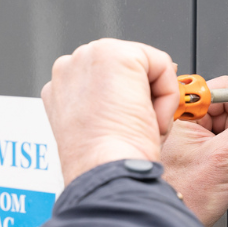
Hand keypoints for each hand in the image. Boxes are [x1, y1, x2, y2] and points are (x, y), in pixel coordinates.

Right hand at [41, 39, 180, 183]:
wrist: (104, 171)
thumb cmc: (103, 163)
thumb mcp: (103, 129)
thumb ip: (112, 103)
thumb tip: (146, 89)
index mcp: (60, 88)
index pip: (107, 80)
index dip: (127, 102)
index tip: (129, 125)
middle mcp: (69, 68)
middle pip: (127, 68)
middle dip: (141, 95)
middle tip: (135, 128)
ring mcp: (88, 57)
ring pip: (145, 65)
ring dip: (153, 97)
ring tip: (138, 125)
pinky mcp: (116, 55)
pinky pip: (162, 65)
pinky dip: (167, 95)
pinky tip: (148, 118)